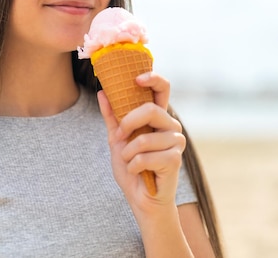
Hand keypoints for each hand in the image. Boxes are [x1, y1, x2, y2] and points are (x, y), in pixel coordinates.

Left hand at [98, 72, 185, 209]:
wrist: (140, 198)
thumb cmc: (132, 168)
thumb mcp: (116, 139)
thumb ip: (112, 116)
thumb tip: (101, 92)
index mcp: (158, 117)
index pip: (162, 89)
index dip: (153, 79)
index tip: (136, 79)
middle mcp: (171, 126)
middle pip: (151, 110)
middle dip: (128, 123)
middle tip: (119, 136)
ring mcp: (176, 142)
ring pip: (143, 139)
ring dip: (128, 153)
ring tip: (130, 161)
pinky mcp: (175, 159)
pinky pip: (145, 157)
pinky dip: (134, 166)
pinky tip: (139, 172)